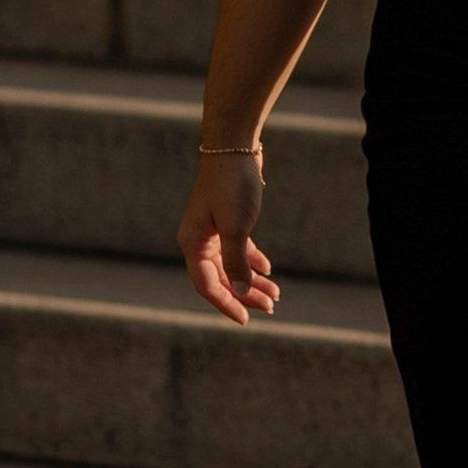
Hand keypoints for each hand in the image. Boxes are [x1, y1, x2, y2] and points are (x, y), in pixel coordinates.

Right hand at [179, 151, 278, 321]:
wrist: (234, 147)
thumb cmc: (232, 185)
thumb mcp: (236, 227)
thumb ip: (237, 262)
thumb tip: (241, 293)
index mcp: (192, 244)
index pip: (207, 285)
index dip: (226, 304)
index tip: (246, 319)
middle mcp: (198, 241)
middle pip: (221, 279)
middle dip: (245, 295)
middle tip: (271, 307)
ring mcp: (212, 232)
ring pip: (231, 266)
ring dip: (252, 281)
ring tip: (275, 295)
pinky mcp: (227, 221)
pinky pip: (238, 250)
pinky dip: (253, 261)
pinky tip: (268, 271)